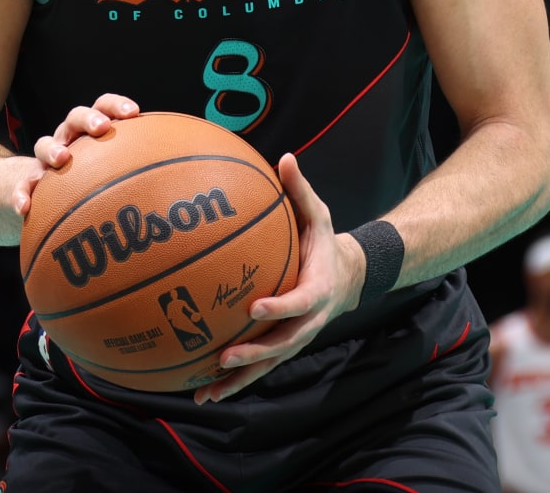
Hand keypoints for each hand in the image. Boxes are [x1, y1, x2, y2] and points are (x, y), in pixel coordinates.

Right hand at [10, 94, 139, 216]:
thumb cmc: (86, 182)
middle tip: (102, 128)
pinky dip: (21, 194)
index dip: (117, 106)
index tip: (134, 113)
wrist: (36, 193)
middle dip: (89, 118)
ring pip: (42, 143)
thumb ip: (141, 176)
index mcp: (91, 133)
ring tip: (60, 159)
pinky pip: (20, 186)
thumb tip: (187, 189)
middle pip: (74, 117)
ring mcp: (44, 161)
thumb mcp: (111, 176)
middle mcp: (68, 140)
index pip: (104, 108)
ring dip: (51, 148)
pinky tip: (24, 208)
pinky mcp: (25, 182)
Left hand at [190, 153, 362, 403]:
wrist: (348, 278)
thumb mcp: (320, 214)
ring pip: (266, 364)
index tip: (254, 306)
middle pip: (281, 344)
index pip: (298, 303)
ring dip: (237, 380)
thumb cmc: (325, 244)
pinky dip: (232, 381)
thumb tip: (285, 157)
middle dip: (253, 354)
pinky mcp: (282, 346)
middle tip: (224, 357)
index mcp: (316, 290)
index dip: (279, 307)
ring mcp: (294, 338)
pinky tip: (201, 390)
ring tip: (205, 392)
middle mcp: (307, 322)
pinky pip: (258, 366)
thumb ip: (301, 191)